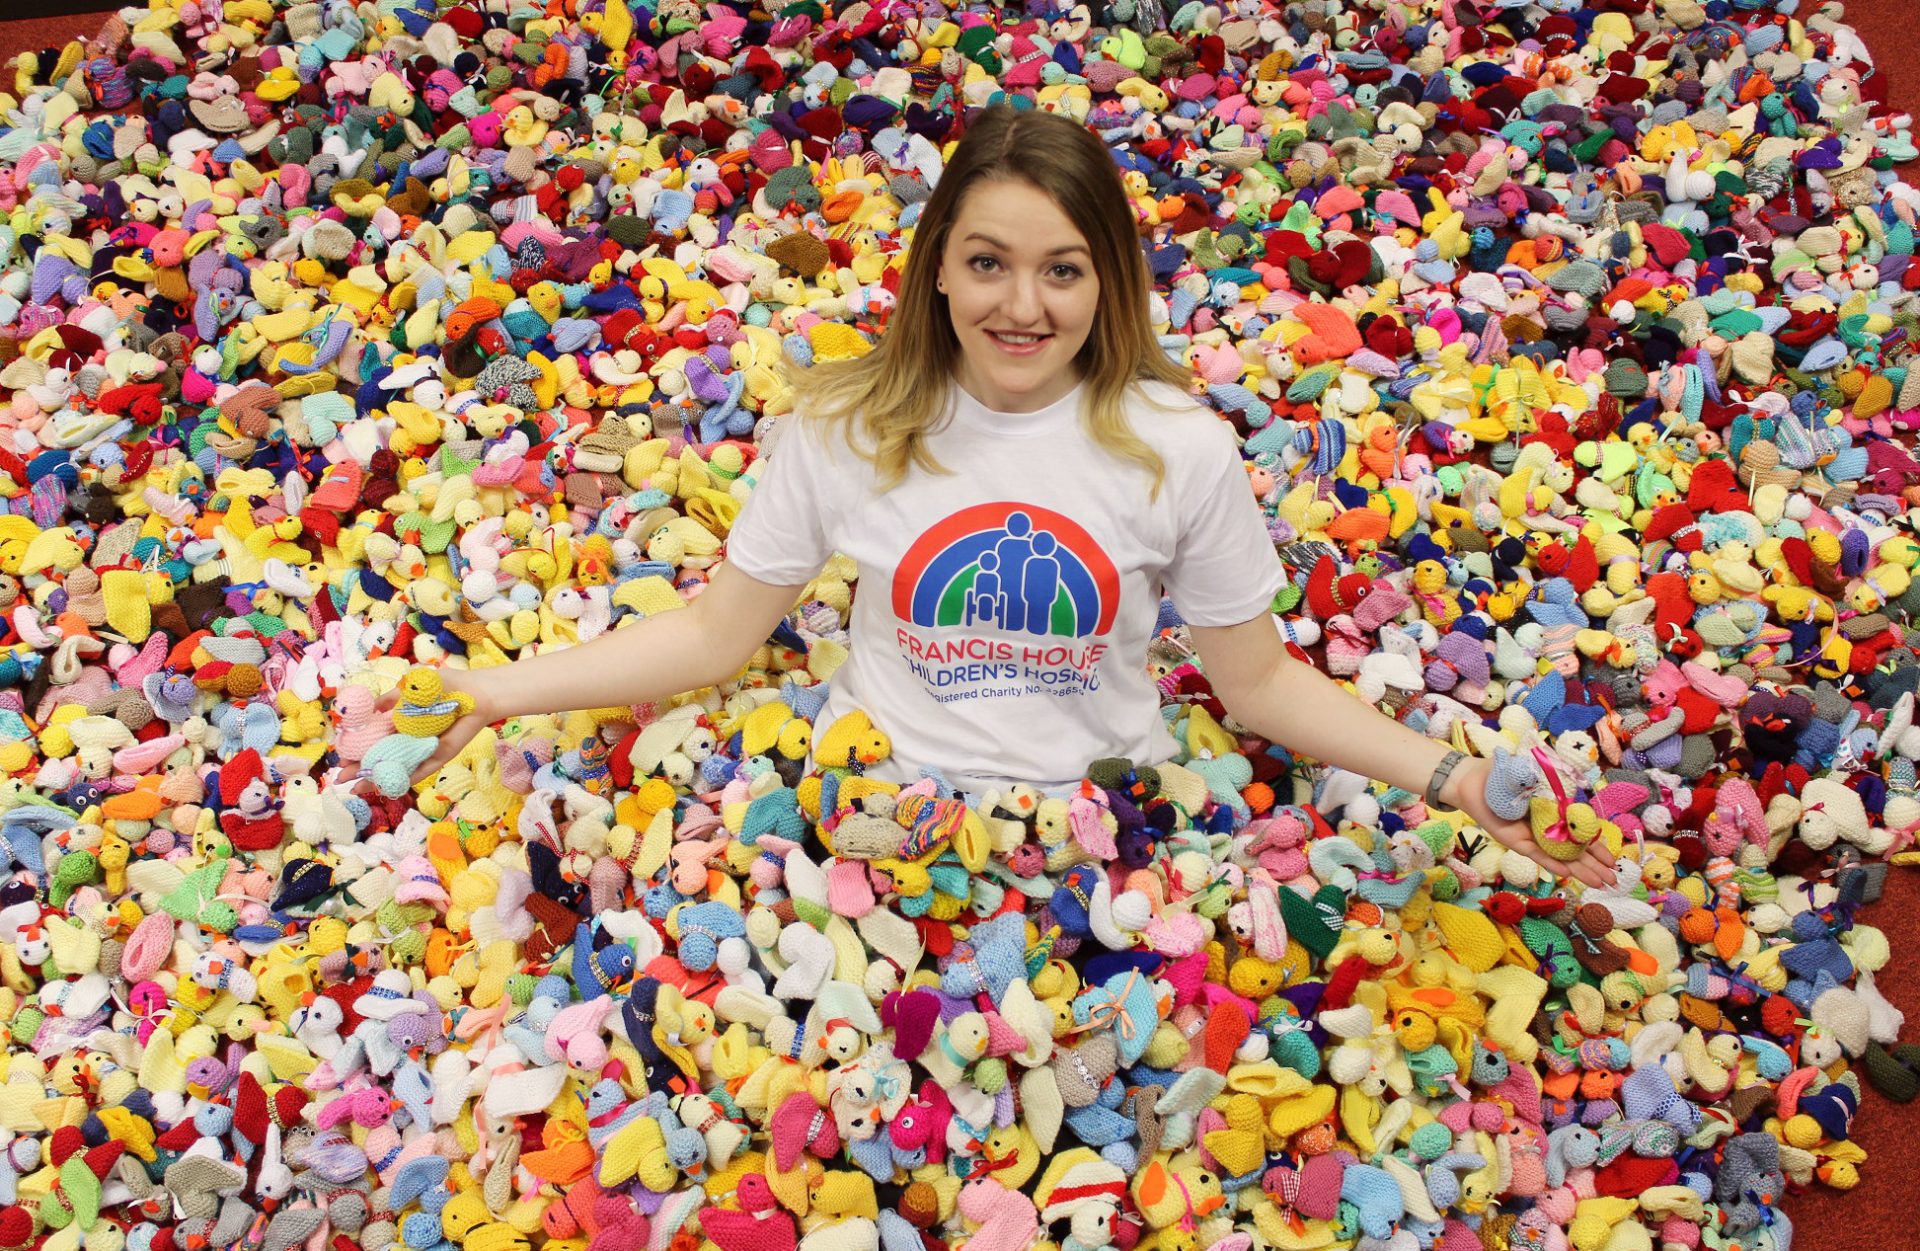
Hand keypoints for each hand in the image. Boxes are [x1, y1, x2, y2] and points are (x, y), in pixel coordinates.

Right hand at [336, 668, 497, 793]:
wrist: (477, 691)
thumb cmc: (446, 685)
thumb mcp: (410, 687)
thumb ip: (389, 699)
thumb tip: (367, 710)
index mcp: (400, 722)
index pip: (373, 739)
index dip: (355, 747)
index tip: (339, 756)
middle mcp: (409, 738)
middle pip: (379, 756)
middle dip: (359, 767)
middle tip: (339, 777)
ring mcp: (422, 749)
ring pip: (395, 768)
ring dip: (375, 778)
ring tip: (355, 787)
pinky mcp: (438, 756)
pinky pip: (419, 771)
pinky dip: (402, 779)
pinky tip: (383, 788)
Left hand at [1441, 755, 1617, 888]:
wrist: (1474, 779)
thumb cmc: (1506, 773)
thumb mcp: (1536, 774)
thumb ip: (1555, 784)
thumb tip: (1578, 785)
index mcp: (1556, 813)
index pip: (1582, 833)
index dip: (1598, 846)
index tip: (1613, 859)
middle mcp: (1547, 829)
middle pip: (1575, 850)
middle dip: (1595, 865)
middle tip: (1614, 881)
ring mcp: (1532, 837)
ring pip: (1561, 857)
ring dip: (1580, 870)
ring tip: (1601, 884)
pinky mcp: (1516, 842)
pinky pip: (1538, 854)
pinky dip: (1553, 862)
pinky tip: (1570, 874)